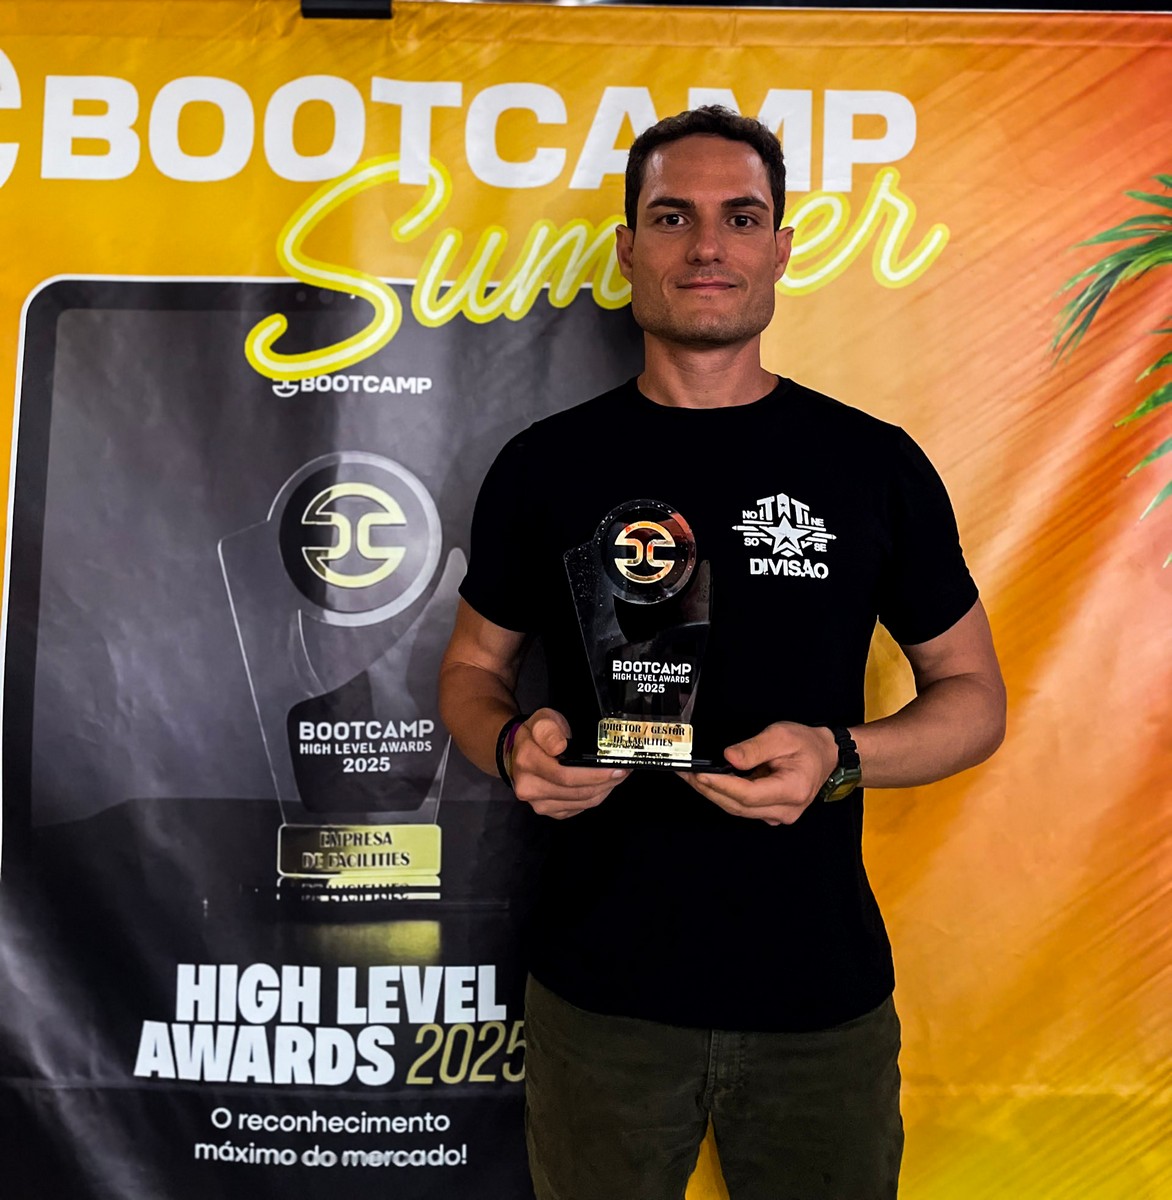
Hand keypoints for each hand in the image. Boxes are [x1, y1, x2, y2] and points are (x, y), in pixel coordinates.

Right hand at [508, 708, 629, 818]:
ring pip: (582, 802)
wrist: (516, 755)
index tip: (616, 766)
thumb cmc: (535, 735)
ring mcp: (539, 804)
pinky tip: (604, 785)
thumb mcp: (541, 720)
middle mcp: (530, 788)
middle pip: (577, 792)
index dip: (595, 774)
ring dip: (604, 790)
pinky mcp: (550, 813)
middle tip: (624, 770)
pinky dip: (595, 797)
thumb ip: (548, 729)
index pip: (565, 774)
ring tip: (618, 776)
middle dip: (605, 782)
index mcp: (527, 762)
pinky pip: (580, 808)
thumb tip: (559, 746)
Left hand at [680, 722, 838, 825]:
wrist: (824, 755)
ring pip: (737, 809)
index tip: (700, 775)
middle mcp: (786, 810)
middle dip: (709, 790)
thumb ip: (754, 748)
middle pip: (738, 806)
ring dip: (712, 793)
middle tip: (686, 774)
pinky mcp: (769, 812)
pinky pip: (741, 807)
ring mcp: (777, 815)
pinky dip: (723, 795)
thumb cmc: (806, 744)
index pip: (749, 794)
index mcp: (793, 790)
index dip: (722, 786)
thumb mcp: (781, 735)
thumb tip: (729, 758)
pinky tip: (708, 782)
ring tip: (690, 777)